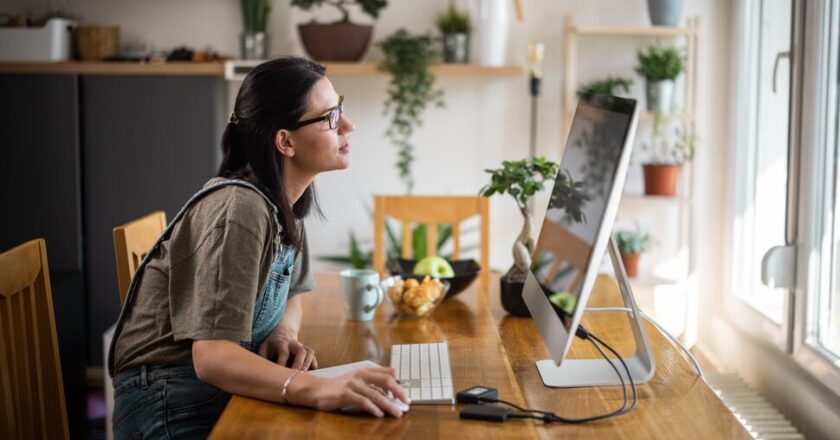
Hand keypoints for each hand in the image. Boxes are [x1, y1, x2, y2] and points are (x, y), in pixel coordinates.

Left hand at [258, 324, 317, 370]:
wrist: (283, 332)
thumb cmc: (271, 344)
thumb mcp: (264, 348)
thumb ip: (262, 358)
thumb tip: (262, 371)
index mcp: (281, 343)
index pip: (284, 352)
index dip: (282, 363)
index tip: (279, 374)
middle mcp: (294, 344)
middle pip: (301, 351)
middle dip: (300, 363)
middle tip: (296, 374)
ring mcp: (302, 346)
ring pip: (309, 352)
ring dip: (308, 363)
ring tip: (305, 375)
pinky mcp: (307, 351)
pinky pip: (313, 356)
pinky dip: (313, 364)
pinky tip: (311, 373)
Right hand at [290, 367, 409, 417]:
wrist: (317, 390)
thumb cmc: (339, 387)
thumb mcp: (357, 382)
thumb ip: (371, 385)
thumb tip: (389, 394)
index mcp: (365, 371)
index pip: (388, 372)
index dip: (399, 382)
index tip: (405, 393)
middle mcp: (360, 375)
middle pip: (386, 380)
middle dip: (399, 392)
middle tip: (407, 402)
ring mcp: (353, 384)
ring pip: (376, 394)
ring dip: (389, 404)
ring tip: (397, 412)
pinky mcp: (345, 394)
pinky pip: (363, 401)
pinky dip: (373, 408)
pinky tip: (379, 414)